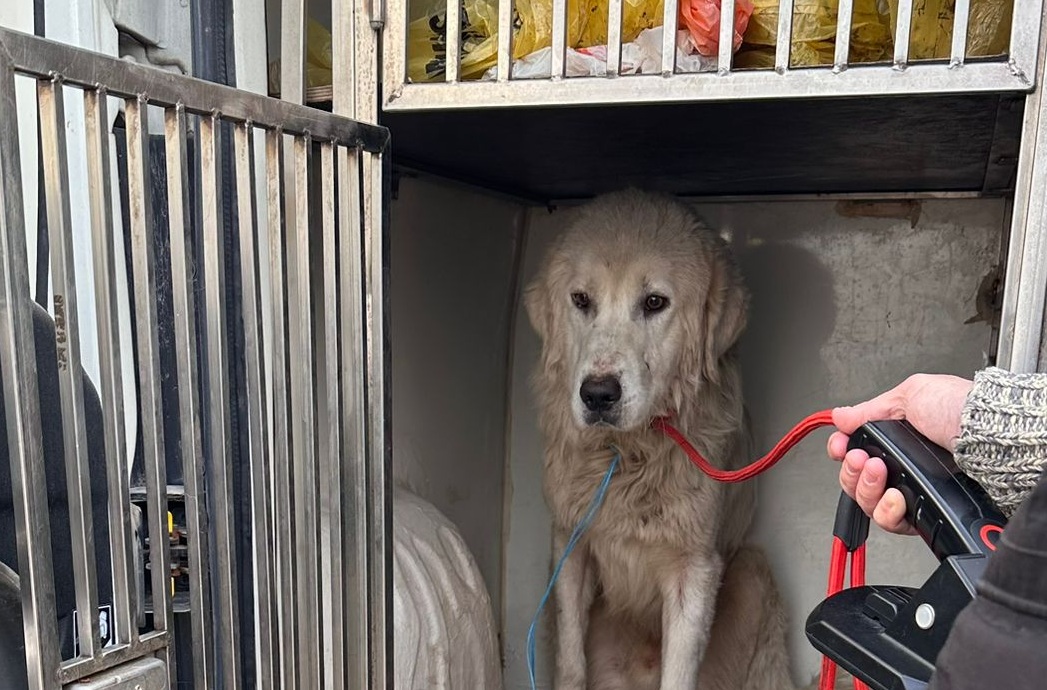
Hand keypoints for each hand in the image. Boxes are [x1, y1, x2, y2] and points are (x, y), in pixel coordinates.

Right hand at [827, 373, 972, 533]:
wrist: (990, 438)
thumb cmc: (959, 410)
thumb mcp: (909, 395)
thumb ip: (870, 410)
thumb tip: (841, 416)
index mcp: (898, 435)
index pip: (855, 450)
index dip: (842, 451)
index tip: (840, 447)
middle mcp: (903, 464)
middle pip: (855, 479)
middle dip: (851, 470)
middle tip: (860, 460)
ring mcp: (912, 489)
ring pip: (869, 503)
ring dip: (866, 489)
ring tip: (878, 472)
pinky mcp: (924, 511)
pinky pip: (892, 522)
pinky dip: (887, 511)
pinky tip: (895, 497)